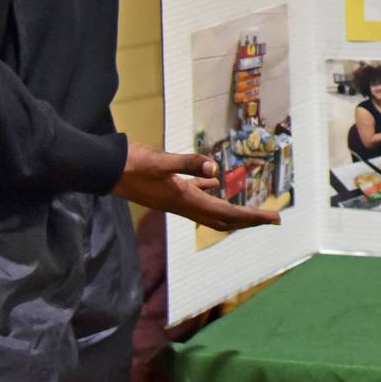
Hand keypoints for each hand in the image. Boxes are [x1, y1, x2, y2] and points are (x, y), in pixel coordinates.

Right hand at [112, 138, 281, 230]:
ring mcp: (176, 198)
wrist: (106, 168)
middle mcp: (184, 204)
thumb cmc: (133, 164)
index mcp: (187, 200)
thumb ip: (188, 164)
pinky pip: (196, 193)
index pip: (227, 213)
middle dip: (249, 220)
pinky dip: (210, 190)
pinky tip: (216, 182)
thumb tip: (214, 168)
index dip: (252, 217)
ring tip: (252, 210)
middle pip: (223, 218)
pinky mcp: (169, 188)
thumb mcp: (163, 161)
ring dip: (233, 211)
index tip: (274, 219)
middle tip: (272, 219)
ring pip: (211, 209)